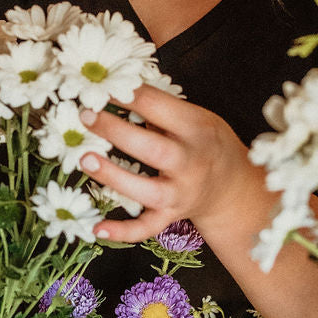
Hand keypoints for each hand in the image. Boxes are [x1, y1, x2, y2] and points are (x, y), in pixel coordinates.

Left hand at [79, 84, 260, 244]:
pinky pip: (147, 227)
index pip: (160, 108)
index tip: (101, 86)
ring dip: (114, 176)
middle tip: (86, 116)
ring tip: (85, 159)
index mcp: (197, 129)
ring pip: (147, 190)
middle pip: (153, 149)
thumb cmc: (207, 143)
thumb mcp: (197, 117)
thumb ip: (164, 109)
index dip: (129, 96)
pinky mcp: (171, 215)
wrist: (232, 187)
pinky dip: (123, 231)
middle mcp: (191, 163)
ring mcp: (181, 193)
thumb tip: (118, 90)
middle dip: (117, 132)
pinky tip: (97, 228)